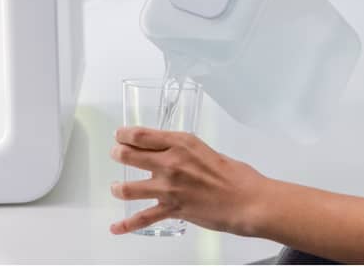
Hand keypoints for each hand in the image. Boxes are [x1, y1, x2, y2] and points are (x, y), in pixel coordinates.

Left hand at [109, 127, 269, 236]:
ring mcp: (169, 187)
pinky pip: (142, 218)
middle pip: (129, 155)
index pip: (141, 135)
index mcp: (181, 143)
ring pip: (128, 188)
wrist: (247, 200)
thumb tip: (171, 155)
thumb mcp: (205, 150)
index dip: (124, 135)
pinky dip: (126, 225)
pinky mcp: (172, 209)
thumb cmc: (235, 175)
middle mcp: (170, 162)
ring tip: (116, 187)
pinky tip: (116, 227)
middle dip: (118, 154)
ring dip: (118, 188)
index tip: (120, 135)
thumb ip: (184, 151)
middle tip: (116, 154)